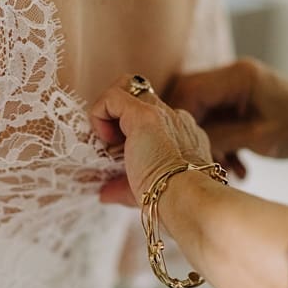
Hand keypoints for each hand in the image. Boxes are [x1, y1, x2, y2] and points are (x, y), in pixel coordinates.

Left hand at [90, 75, 213, 205]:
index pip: (155, 121)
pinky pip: (112, 97)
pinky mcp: (145, 114)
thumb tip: (105, 194)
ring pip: (128, 85)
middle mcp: (177, 120)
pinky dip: (100, 115)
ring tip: (108, 142)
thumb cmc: (172, 201)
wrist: (187, 200)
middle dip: (121, 118)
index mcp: (184, 138)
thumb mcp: (146, 191)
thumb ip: (124, 188)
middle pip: (142, 98)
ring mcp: (164, 114)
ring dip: (110, 110)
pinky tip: (106, 141)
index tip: (127, 161)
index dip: (133, 136)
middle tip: (114, 148)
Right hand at [165, 59, 287, 172]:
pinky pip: (219, 121)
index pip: (190, 90)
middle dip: (192, 134)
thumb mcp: (258, 138)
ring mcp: (238, 89)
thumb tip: (183, 143)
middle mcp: (234, 77)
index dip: (177, 118)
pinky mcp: (243, 103)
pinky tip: (237, 168)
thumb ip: (219, 137)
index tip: (176, 146)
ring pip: (205, 115)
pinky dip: (224, 144)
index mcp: (238, 76)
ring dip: (210, 143)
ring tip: (225, 170)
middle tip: (197, 161)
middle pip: (193, 101)